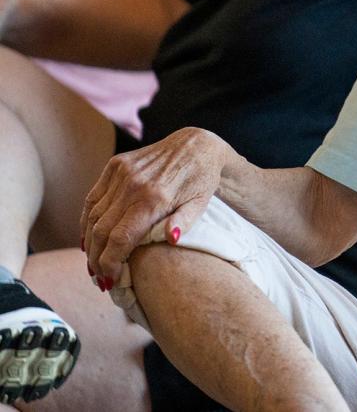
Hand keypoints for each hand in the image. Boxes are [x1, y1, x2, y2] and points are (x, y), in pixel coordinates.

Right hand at [81, 127, 231, 286]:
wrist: (197, 145)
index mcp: (155, 198)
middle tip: (100, 278)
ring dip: (89, 243)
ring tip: (94, 262)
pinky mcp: (115, 164)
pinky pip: (93, 197)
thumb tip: (171, 240)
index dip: (110, 263)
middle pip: (101, 230)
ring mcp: (121, 172)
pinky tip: (89, 237)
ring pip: (92, 215)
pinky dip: (87, 220)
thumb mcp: (200, 204)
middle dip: (97, 259)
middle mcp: (133, 184)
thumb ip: (184, 222)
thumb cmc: (201, 181)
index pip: (120, 238)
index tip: (111, 280)